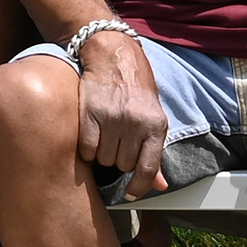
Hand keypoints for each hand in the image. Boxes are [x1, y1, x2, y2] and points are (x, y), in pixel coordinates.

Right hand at [76, 34, 170, 188]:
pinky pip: (87, 148)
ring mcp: (111, 117)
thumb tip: (160, 186)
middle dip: (120, 158)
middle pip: (123, 164)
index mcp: (155, 124)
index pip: (147, 168)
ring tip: (106, 134)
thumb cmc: (136, 87)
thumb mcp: (154, 117)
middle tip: (119, 141)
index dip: (139, 187)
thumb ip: (155, 153)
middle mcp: (134, 122)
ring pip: (104, 159)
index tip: (131, 193)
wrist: (113, 53)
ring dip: (103, 153)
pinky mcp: (89, 112)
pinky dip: (88, 148)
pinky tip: (92, 134)